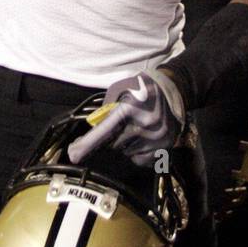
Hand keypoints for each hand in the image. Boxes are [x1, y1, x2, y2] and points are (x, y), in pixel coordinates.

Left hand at [67, 70, 183, 168]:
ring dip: (125, 143)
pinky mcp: (164, 147)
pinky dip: (137, 151)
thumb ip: (106, 109)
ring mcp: (156, 138)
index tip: (73, 154)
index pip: (105, 131)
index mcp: (131, 108)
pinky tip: (143, 137)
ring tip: (135, 127)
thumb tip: (93, 129)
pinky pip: (140, 159)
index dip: (87, 144)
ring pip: (126, 152)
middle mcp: (145, 125)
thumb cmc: (142, 87)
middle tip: (120, 124)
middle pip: (114, 144)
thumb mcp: (121, 89)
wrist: (173, 89)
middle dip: (111, 137)